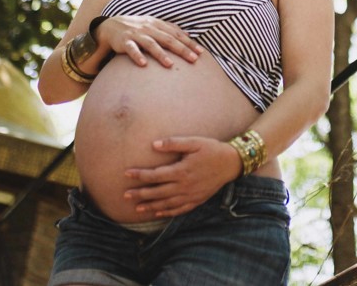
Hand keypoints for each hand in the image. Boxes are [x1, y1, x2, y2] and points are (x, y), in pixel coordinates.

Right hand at [98, 16, 201, 67]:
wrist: (111, 26)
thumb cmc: (137, 27)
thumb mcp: (154, 25)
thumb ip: (170, 29)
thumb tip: (188, 34)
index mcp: (158, 24)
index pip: (177, 34)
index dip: (189, 43)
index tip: (201, 53)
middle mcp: (149, 28)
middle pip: (168, 39)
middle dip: (181, 49)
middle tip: (193, 59)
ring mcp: (136, 34)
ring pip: (151, 44)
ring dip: (161, 54)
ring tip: (170, 64)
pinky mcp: (124, 41)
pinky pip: (132, 49)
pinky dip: (137, 55)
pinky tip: (143, 64)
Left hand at [123, 137, 241, 216]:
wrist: (231, 163)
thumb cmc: (211, 149)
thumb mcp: (194, 142)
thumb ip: (174, 143)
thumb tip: (154, 144)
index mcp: (181, 171)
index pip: (155, 175)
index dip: (140, 175)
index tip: (126, 174)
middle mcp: (184, 186)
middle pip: (157, 192)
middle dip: (140, 193)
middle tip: (125, 195)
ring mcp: (191, 195)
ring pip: (166, 203)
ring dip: (151, 206)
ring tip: (137, 208)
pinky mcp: (197, 200)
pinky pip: (179, 209)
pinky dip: (167, 212)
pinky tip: (158, 213)